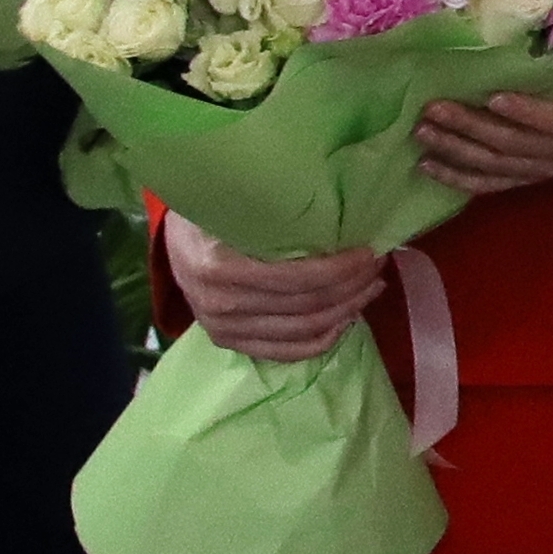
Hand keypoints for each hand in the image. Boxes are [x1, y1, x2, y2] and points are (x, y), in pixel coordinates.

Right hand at [166, 214, 386, 362]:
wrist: (175, 241)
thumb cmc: (210, 213)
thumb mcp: (234, 201)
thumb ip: (276, 212)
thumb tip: (340, 204)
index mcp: (217, 267)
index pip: (297, 279)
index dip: (342, 269)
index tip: (370, 251)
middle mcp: (218, 305)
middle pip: (306, 306)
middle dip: (352, 285)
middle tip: (377, 264)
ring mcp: (222, 329)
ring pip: (304, 331)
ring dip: (347, 310)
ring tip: (371, 285)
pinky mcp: (229, 342)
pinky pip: (288, 352)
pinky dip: (325, 338)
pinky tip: (348, 317)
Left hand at [413, 52, 552, 196]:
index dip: (525, 112)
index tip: (492, 97)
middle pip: (511, 143)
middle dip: (470, 127)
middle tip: (434, 108)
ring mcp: (541, 171)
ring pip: (493, 164)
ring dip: (456, 150)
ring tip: (422, 132)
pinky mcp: (526, 180)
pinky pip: (489, 184)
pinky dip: (457, 178)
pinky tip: (427, 166)